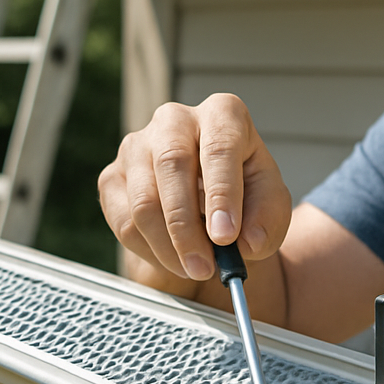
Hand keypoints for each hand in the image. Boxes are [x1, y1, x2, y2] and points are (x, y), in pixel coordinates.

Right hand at [97, 94, 292, 283]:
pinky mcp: (113, 176)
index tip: (225, 235)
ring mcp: (137, 145)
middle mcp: (175, 120)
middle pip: (173, 165)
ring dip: (169, 246)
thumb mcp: (271, 206)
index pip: (219, 147)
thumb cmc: (245, 196)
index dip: (222, 194)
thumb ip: (267, 221)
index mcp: (223, 114)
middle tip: (206, 266)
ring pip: (144, 200)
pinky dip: (149, 250)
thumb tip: (248, 240)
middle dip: (188, 226)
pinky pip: (123, 221)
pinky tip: (173, 260)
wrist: (210, 205)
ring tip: (196, 269)